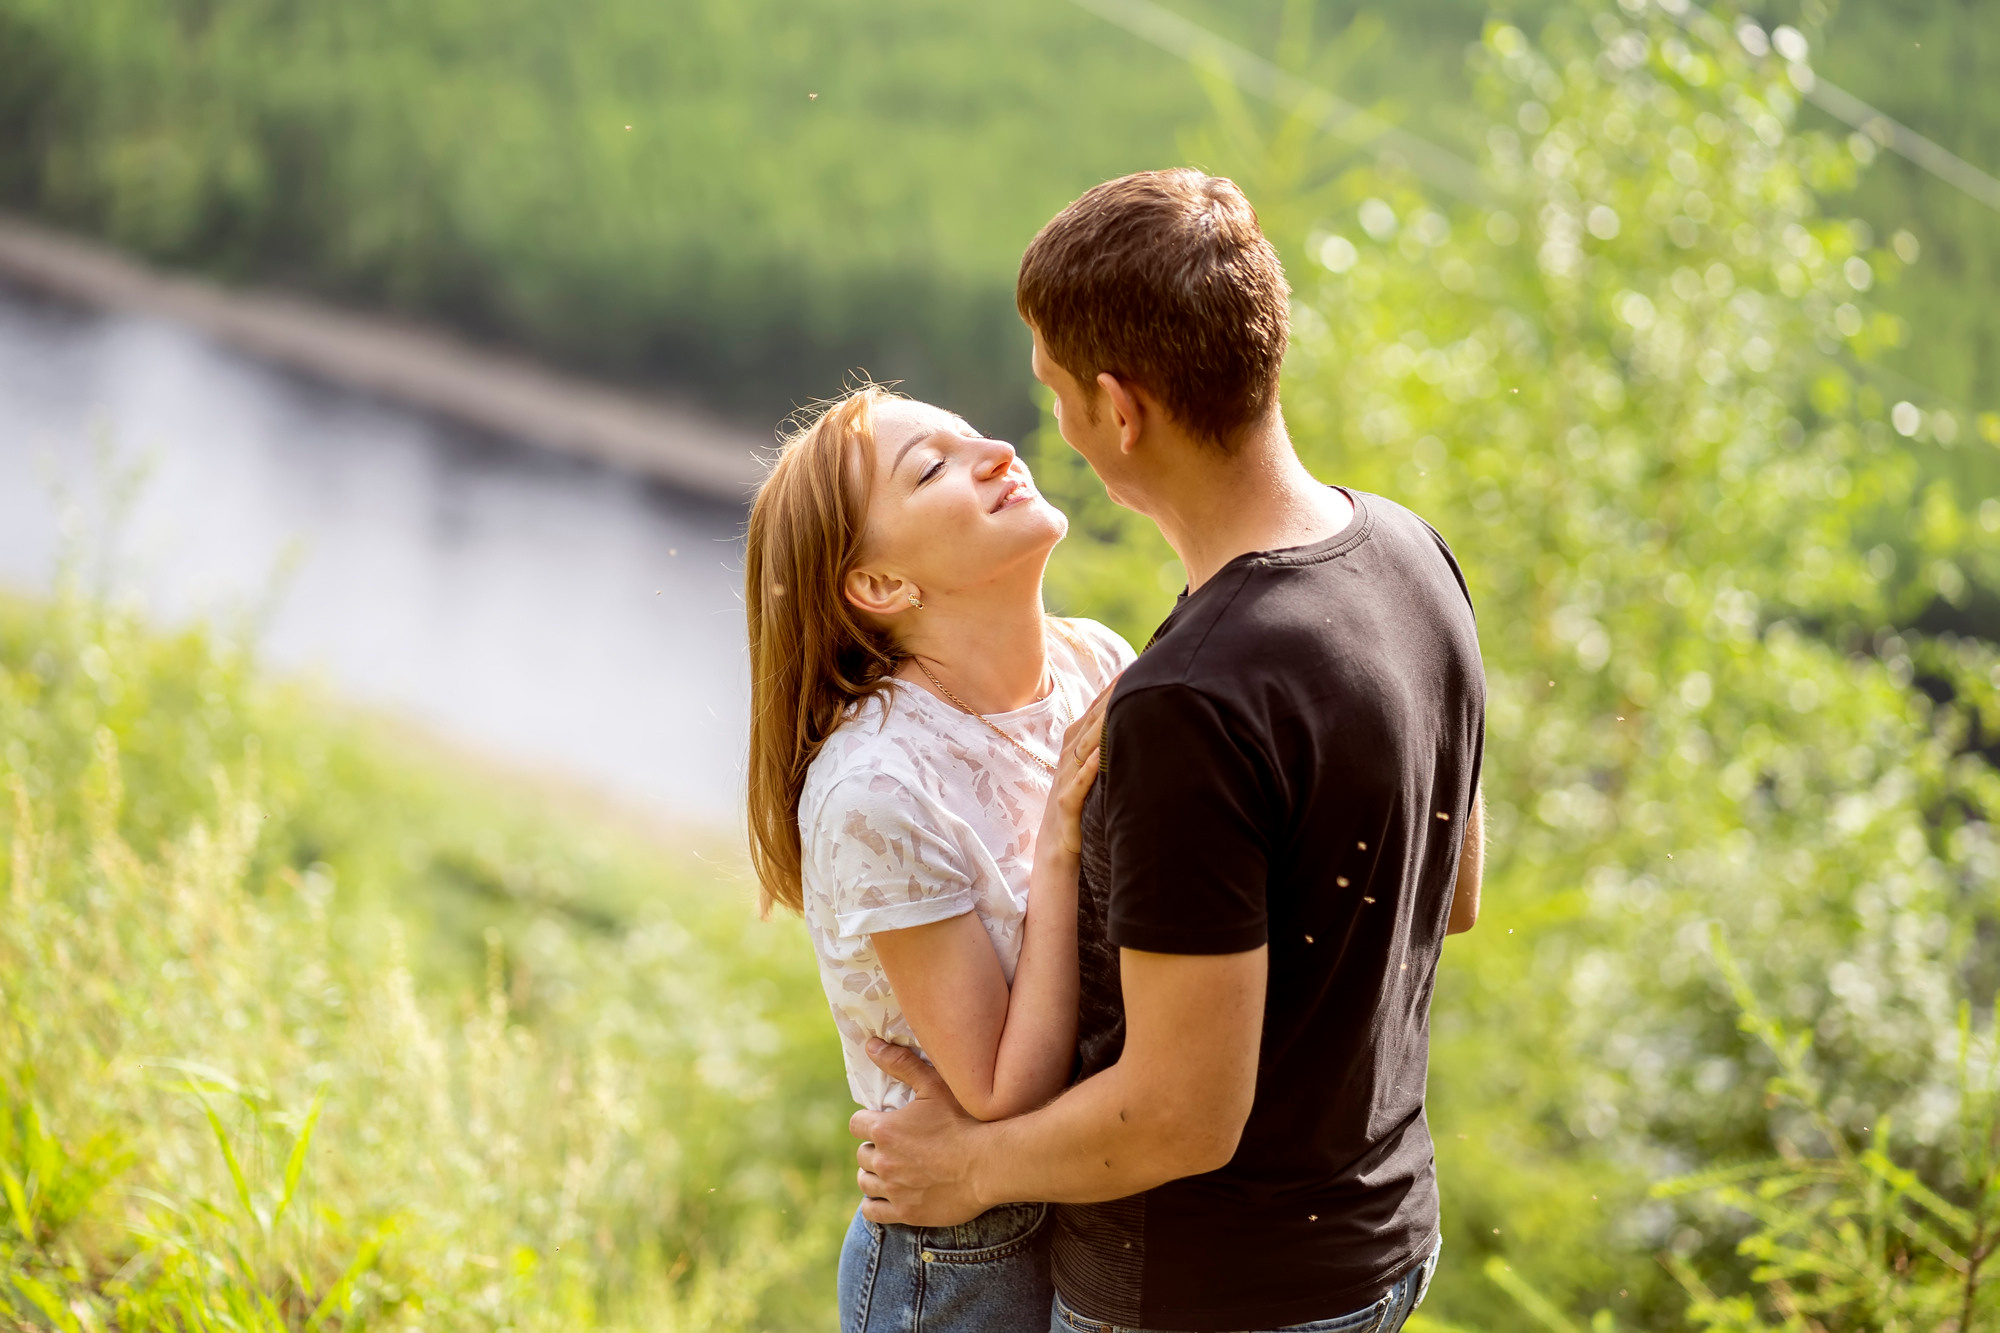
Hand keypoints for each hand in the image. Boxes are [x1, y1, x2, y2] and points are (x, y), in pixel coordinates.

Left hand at [850, 1038, 988, 1225]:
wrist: (989, 1164)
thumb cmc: (964, 1121)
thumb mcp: (934, 1085)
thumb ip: (901, 1063)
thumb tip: (871, 1045)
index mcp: (885, 1130)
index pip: (857, 1124)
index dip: (868, 1121)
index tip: (883, 1122)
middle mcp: (883, 1160)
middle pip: (862, 1154)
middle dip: (875, 1148)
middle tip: (896, 1146)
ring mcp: (893, 1189)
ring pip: (865, 1181)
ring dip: (874, 1174)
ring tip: (892, 1169)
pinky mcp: (905, 1212)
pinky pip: (872, 1211)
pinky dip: (875, 1203)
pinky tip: (887, 1196)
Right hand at [1044, 676, 1116, 858]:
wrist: (1057, 847)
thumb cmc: (1080, 806)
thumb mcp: (1091, 772)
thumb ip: (1104, 747)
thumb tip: (1129, 726)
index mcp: (1075, 747)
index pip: (1094, 712)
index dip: (1111, 690)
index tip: (1134, 668)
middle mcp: (1068, 757)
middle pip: (1089, 722)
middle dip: (1110, 698)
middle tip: (1133, 674)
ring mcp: (1066, 779)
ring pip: (1083, 747)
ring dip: (1100, 726)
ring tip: (1121, 704)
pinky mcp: (1066, 804)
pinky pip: (1078, 783)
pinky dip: (1090, 768)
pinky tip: (1103, 755)